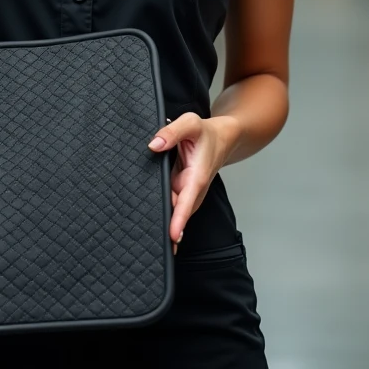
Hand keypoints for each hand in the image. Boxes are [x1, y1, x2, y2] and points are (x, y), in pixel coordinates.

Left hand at [147, 113, 239, 253]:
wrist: (222, 137)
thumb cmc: (206, 132)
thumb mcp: (190, 123)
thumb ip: (172, 132)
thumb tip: (153, 145)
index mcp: (197, 176)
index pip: (187, 201)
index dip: (179, 219)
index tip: (173, 236)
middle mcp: (192, 188)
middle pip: (179, 212)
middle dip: (168, 229)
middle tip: (150, 245)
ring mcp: (186, 190)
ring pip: (174, 209)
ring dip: (165, 223)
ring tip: (146, 241)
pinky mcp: (180, 188)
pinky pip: (171, 202)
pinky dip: (163, 212)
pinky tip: (150, 222)